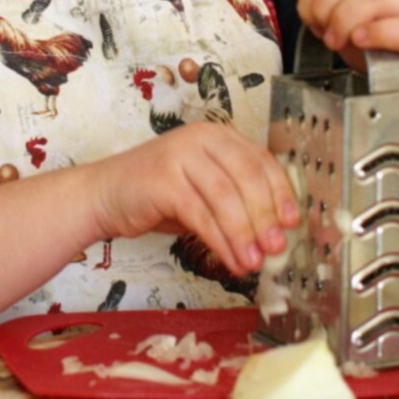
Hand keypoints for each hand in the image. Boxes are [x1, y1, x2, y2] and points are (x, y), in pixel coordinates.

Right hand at [88, 123, 300, 277]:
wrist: (105, 193)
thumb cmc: (158, 194)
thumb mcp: (203, 189)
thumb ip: (235, 200)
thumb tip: (273, 233)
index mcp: (217, 136)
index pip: (260, 160)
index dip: (280, 192)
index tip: (292, 222)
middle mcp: (201, 138)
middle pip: (247, 177)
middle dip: (266, 216)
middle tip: (277, 248)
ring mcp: (180, 155)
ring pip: (226, 197)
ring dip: (245, 234)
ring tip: (255, 262)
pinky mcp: (163, 180)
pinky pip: (201, 214)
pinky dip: (221, 241)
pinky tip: (231, 260)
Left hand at [295, 0, 398, 101]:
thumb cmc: (387, 56)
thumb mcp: (348, 28)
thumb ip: (327, 11)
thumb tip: (308, 7)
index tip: (310, 20)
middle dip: (324, 5)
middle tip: (322, 33)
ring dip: (345, 19)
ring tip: (338, 41)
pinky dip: (374, 34)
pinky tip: (361, 42)